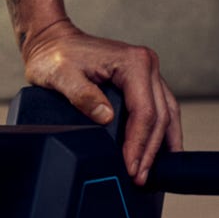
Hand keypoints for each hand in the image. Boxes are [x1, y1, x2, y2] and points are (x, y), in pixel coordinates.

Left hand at [20, 20, 182, 186]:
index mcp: (133, 62)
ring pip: (167, 114)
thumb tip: (106, 118)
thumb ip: (82, 95)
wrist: (52, 40)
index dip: (139, 144)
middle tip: (140, 177)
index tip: (130, 167)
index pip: (144, 112)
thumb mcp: (61, 75)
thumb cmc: (54, 54)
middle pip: (160, 116)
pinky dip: (160, 131)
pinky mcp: (143, 80)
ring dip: (161, 144)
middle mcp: (146, 64)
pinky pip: (159, 109)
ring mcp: (147, 72)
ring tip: (152, 172)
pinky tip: (157, 150)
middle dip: (150, 151)